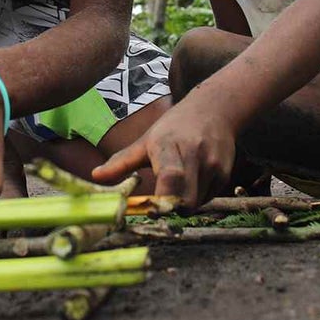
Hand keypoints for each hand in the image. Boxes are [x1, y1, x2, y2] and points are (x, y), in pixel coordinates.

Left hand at [92, 104, 236, 207]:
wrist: (215, 109)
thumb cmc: (175, 126)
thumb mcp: (146, 140)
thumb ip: (121, 161)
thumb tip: (95, 177)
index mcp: (169, 145)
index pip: (170, 177)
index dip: (162, 200)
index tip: (151, 211)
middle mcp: (194, 155)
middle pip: (185, 200)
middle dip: (171, 209)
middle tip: (159, 204)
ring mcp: (213, 165)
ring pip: (196, 204)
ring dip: (183, 204)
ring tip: (177, 183)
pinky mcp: (224, 174)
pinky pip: (207, 199)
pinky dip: (196, 197)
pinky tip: (193, 179)